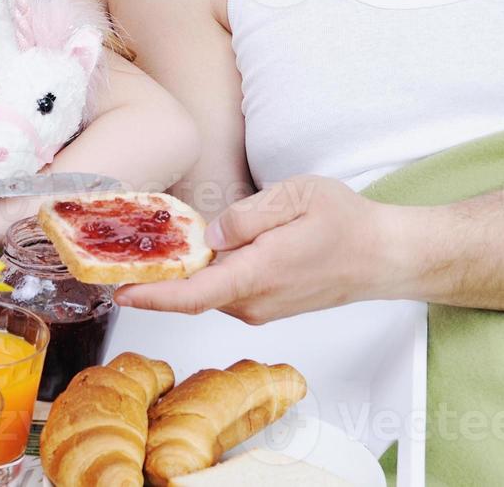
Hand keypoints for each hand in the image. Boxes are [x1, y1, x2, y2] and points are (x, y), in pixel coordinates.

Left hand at [114, 176, 405, 323]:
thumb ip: (248, 215)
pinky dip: (207, 273)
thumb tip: (210, 236)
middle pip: (192, 290)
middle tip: (124, 248)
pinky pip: (226, 289)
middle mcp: (255, 301)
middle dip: (158, 274)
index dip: (151, 295)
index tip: (119, 291)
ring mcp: (261, 306)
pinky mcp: (266, 304)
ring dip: (184, 271)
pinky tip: (202, 249)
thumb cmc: (347, 223)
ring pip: (209, 288)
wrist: (384, 257)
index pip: (192, 295)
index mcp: (258, 274)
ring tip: (160, 242)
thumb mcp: (296, 197)